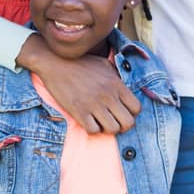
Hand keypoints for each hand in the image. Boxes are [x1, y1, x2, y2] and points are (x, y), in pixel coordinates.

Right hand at [16, 36, 140, 132]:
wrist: (56, 63)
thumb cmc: (81, 63)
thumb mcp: (105, 65)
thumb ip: (117, 78)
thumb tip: (126, 90)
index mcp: (117, 84)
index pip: (137, 108)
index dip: (132, 113)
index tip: (123, 112)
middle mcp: (108, 95)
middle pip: (128, 123)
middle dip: (123, 125)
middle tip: (114, 121)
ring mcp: (94, 104)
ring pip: (113, 129)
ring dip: (108, 128)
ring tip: (101, 121)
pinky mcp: (79, 111)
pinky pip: (94, 131)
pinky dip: (93, 129)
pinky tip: (89, 120)